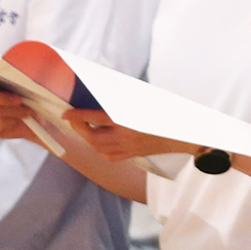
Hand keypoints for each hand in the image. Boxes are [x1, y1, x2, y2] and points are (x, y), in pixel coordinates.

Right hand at [0, 73, 37, 143]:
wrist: (40, 116)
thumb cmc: (33, 93)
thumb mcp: (30, 80)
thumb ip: (22, 72)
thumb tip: (24, 67)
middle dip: (0, 98)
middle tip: (19, 99)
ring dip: (11, 110)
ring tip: (28, 110)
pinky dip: (11, 121)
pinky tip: (23, 118)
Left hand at [61, 109, 189, 162]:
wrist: (185, 135)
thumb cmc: (167, 114)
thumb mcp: (146, 102)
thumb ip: (124, 100)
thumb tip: (105, 94)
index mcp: (129, 122)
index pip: (96, 119)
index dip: (78, 116)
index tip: (65, 113)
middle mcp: (126, 138)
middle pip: (93, 137)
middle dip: (80, 128)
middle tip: (74, 120)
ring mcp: (129, 149)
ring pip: (99, 148)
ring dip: (88, 138)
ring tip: (85, 129)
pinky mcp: (133, 155)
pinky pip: (110, 156)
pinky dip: (100, 149)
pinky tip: (101, 142)